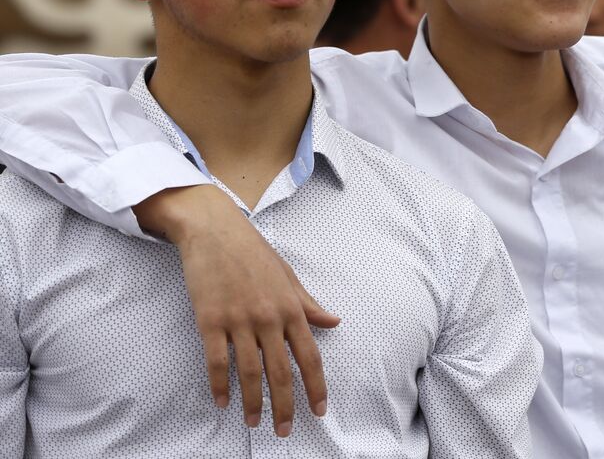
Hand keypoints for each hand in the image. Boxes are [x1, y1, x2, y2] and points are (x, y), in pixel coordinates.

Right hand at [134, 184, 339, 436]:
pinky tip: (222, 402)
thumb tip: (334, 321)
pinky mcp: (210, 320)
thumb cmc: (253, 253)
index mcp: (292, 308)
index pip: (310, 355)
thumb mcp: (288, 276)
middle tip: (285, 430)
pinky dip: (219, 385)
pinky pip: (217, 361)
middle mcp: (269, 317)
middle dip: (286, 405)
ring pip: (249, 372)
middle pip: (282, 371)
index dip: (316, 386)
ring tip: (255, 423)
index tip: (319, 410)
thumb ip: (308, 304)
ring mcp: (239, 320)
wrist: (215, 230)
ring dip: (253, 402)